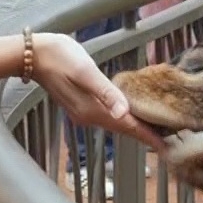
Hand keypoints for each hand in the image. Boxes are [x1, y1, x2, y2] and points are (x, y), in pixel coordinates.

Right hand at [31, 33, 164, 149]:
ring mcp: (83, 112)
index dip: (147, 136)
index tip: (167, 147)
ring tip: (155, 129)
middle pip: (123, 129)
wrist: (33, 55)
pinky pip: (107, 116)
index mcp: (92, 110)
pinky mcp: (80, 105)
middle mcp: (88, 116)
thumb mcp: (86, 71)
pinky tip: (130, 114)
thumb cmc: (60, 57)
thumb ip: (106, 92)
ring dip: (134, 127)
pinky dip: (122, 119)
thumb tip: (124, 112)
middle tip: (169, 140)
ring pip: (115, 124)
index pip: (126, 127)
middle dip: (145, 135)